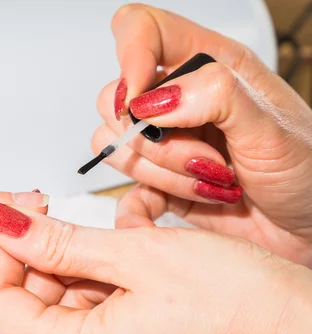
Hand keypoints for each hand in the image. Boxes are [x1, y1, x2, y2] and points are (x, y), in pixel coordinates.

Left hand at [0, 201, 311, 333]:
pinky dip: (87, 271)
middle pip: (20, 305)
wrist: (292, 326)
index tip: (17, 213)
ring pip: (51, 302)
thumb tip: (1, 222)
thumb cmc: (233, 298)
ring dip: (62, 259)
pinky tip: (113, 248)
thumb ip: (59, 241)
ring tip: (94, 229)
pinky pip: (83, 305)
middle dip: (28, 253)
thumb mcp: (136, 255)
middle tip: (47, 209)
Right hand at [92, 4, 311, 265]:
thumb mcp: (272, 127)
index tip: (140, 101)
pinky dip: (150, 200)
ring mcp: (164, 142)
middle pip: (116, 100)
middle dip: (156, 139)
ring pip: (116, 146)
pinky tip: (194, 199)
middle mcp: (179, 100)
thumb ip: (216, 96)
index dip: (130, 56)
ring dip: (162, 173)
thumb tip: (154, 100)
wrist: (307, 228)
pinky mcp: (156, 181)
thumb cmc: (306, 171)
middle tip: (205, 156)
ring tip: (212, 179)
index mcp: (209, 65)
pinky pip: (123, 186)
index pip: (142, 30)